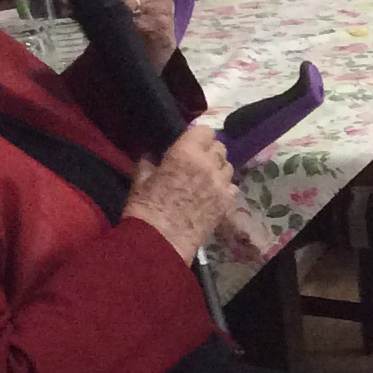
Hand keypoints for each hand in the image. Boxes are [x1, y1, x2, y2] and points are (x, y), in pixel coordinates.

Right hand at [123, 125, 234, 263]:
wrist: (161, 241)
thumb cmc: (146, 208)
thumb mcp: (140, 180)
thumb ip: (148, 163)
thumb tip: (150, 156)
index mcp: (186, 152)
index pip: (205, 130)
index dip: (198, 137)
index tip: (189, 144)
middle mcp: (209, 164)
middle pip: (220, 148)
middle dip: (209, 151)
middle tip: (196, 161)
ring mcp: (221, 184)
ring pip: (228, 166)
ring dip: (218, 169)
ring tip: (204, 178)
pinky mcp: (227, 202)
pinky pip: (232, 186)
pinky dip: (224, 187)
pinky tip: (212, 194)